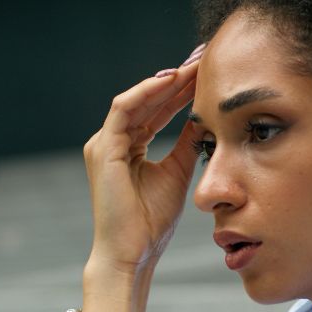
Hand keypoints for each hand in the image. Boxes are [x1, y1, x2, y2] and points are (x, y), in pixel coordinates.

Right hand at [83, 46, 204, 277]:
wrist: (132, 253)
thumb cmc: (151, 223)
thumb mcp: (177, 173)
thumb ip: (186, 144)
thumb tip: (204, 119)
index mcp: (127, 148)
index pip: (156, 110)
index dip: (181, 92)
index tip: (208, 75)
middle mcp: (112, 142)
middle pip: (147, 100)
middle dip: (176, 79)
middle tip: (204, 59)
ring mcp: (104, 144)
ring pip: (136, 100)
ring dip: (165, 81)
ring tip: (193, 66)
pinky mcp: (103, 149)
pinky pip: (123, 109)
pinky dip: (147, 93)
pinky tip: (171, 82)